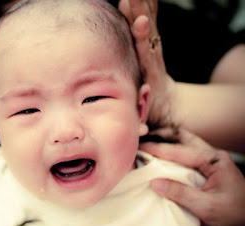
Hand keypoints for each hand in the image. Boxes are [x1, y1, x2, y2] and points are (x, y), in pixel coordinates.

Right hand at [118, 0, 176, 128]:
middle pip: (146, 32)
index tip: (142, 22)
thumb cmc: (155, 115)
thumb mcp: (149, 121)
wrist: (170, 107)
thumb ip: (142, 124)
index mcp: (151, 74)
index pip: (147, 51)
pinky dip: (142, 11)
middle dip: (139, 12)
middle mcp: (151, 59)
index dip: (144, 37)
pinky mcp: (150, 49)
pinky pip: (146, 27)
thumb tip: (138, 131)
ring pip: (146, 26)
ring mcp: (151, 52)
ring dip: (139, 8)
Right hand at [140, 129, 244, 225]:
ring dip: (168, 142)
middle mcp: (213, 156)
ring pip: (186, 143)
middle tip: (143, 138)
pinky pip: (188, 154)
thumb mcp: (207, 207)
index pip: (179, 151)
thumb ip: (180, 193)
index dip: (157, 149)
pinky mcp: (210, 169)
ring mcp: (212, 161)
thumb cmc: (236, 216)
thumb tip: (154, 182)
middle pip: (184, 137)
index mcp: (214, 160)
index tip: (138, 147)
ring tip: (149, 145)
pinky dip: (173, 153)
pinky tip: (163, 158)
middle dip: (162, 136)